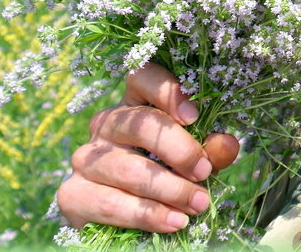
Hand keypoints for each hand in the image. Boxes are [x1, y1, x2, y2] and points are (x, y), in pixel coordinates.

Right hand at [56, 62, 239, 232]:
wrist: (124, 224)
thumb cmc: (166, 176)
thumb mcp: (192, 160)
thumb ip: (210, 151)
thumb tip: (228, 144)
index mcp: (135, 103)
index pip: (142, 76)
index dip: (167, 90)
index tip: (194, 116)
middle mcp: (106, 123)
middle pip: (140, 123)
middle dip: (179, 150)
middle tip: (204, 172)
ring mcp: (85, 158)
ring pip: (129, 169)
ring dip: (170, 189)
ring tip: (198, 204)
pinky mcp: (72, 194)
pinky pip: (111, 203)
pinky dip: (147, 215)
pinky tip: (173, 222)